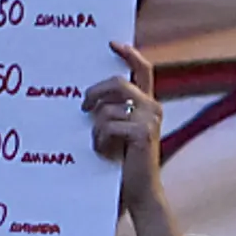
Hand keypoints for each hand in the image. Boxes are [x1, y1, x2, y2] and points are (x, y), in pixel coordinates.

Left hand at [83, 41, 187, 235]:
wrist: (138, 192)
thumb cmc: (121, 163)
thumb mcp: (115, 131)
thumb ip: (109, 111)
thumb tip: (84, 96)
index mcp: (146, 105)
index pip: (143, 70)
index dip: (129, 54)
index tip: (112, 43)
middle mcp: (152, 108)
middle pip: (118, 83)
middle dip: (95, 92)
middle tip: (82, 107)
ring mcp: (150, 120)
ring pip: (109, 106)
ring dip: (96, 125)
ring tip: (97, 142)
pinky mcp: (143, 133)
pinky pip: (108, 124)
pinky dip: (99, 139)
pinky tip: (103, 152)